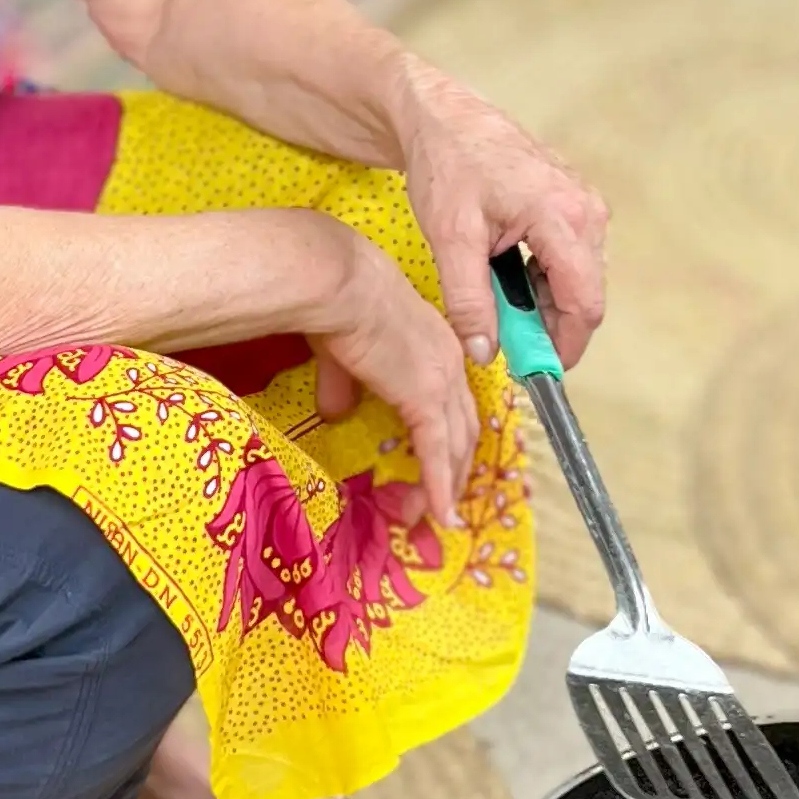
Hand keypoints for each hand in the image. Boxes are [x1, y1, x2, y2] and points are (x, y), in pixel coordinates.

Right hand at [301, 232, 481, 525]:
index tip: (437, 465)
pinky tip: (435, 510)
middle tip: (437, 501)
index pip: (453, 402)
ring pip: (458, 444)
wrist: (341, 284)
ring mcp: (442, 380)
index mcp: (436, 346)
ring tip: (434, 515)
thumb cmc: (339, 304)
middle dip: (454, 469)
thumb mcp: (343, 352)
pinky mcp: (425, 397)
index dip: (449, 437)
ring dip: (447, 484)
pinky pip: (437, 452)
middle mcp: (450, 362)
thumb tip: (334, 413)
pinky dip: (438, 484)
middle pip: (464, 428)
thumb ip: (345, 385)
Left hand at [388, 58, 608, 374]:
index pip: (584, 304)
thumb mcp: (450, 239)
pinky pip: (569, 258)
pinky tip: (504, 276)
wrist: (439, 115)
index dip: (563, 346)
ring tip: (495, 303)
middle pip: (584, 295)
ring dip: (543, 303)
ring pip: (577, 279)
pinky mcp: (572, 203)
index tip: (533, 371)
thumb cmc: (445, 164)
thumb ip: (470, 302)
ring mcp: (584, 204)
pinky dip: (541, 279)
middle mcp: (586, 210)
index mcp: (564, 217)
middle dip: (549, 327)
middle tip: (504, 342)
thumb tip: (483, 354)